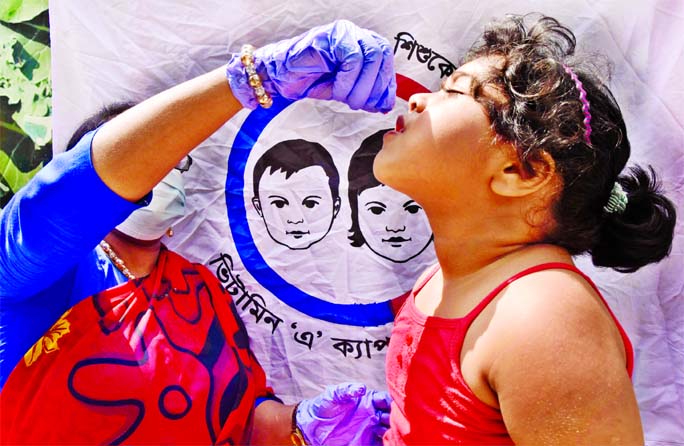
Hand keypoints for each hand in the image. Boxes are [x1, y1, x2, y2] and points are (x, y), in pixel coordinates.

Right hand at [226, 20, 395, 111]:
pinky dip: (348, 79)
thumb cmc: (312, 80)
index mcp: (362, 45)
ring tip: (347, 100)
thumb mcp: (346, 91)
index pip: (386, 60)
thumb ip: (366, 93)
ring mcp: (344, 32)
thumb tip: (386, 104)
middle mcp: (355, 34)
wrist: (281, 77)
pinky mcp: (332, 36)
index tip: (379, 105)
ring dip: (361, 86)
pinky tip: (337, 90)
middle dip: (375, 87)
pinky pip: (353, 57)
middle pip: (382, 56)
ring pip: (370, 56)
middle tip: (360, 105)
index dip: (385, 84)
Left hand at [296, 383, 391, 445]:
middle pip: (391, 416)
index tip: (396, 405)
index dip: (392, 402)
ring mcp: (370, 430)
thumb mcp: (334, 395)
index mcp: (368, 401)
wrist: (312, 425)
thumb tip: (361, 388)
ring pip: (388, 431)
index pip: (385, 400)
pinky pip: (380, 444)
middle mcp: (372, 415)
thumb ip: (347, 390)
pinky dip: (387, 443)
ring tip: (391, 434)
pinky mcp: (366, 443)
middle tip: (395, 422)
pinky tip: (388, 442)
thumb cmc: (324, 405)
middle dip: (395, 418)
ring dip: (393, 433)